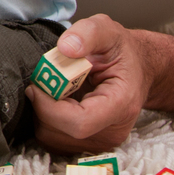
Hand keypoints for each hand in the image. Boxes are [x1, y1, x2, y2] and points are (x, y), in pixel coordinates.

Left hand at [25, 14, 150, 152]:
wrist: (138, 69)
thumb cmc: (121, 51)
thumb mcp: (107, 30)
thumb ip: (87, 33)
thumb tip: (65, 48)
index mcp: (120, 104)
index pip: (79, 122)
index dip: (49, 106)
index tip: (36, 85)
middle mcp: (113, 130)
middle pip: (61, 132)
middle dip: (42, 106)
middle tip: (42, 81)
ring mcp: (102, 141)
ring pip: (53, 139)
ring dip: (42, 113)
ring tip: (52, 89)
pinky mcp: (90, 144)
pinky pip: (55, 141)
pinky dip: (46, 121)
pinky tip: (55, 100)